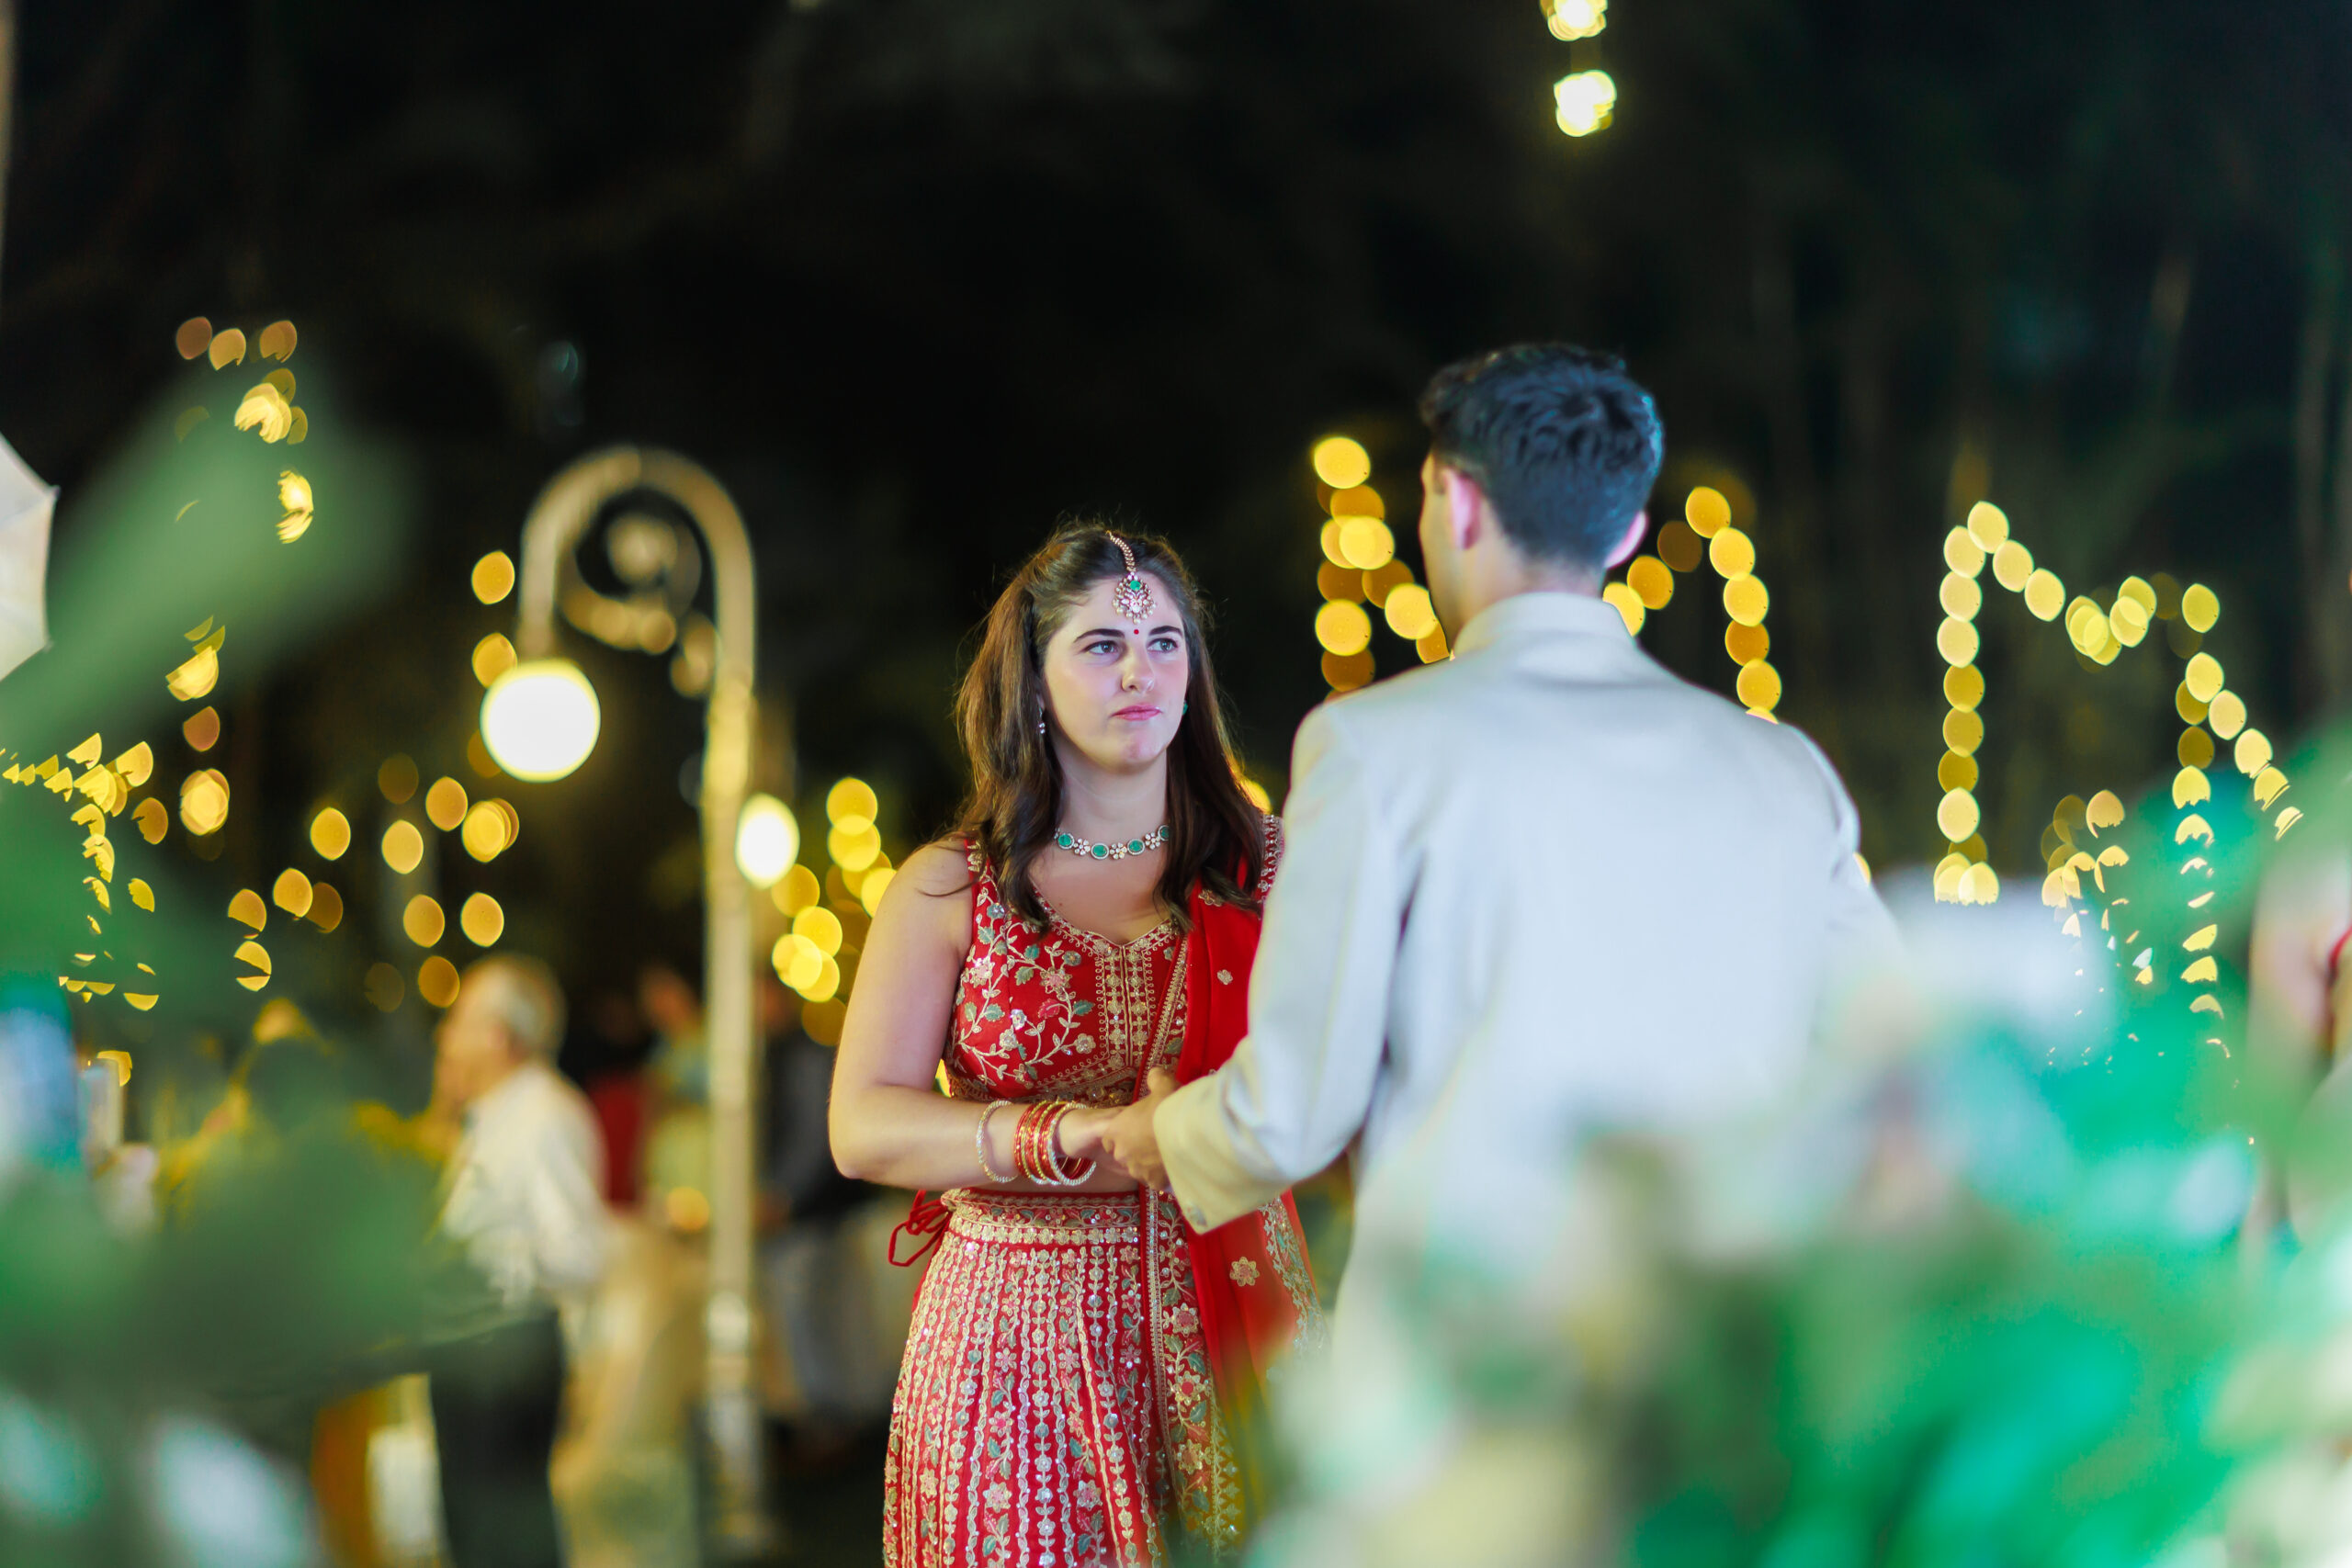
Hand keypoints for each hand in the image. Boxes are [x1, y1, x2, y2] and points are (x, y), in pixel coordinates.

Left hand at [1100, 1069, 1178, 1191]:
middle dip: (1140, 1150)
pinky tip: (1180, 1165)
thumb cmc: (1169, 1107)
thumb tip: (1155, 1074)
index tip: (1140, 1129)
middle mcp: (1122, 1154)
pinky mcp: (1156, 1184)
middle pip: (1127, 1154)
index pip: (1112, 1138)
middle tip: (1159, 1140)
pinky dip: (1167, 1175)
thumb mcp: (1163, 1085)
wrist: (1189, 1133)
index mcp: (1116, 1131)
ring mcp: (1139, 1171)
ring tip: (1172, 1152)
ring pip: (1143, 1169)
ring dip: (1153, 1163)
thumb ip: (1155, 1079)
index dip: (1125, 1133)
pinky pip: (1160, 1180)